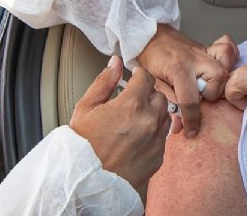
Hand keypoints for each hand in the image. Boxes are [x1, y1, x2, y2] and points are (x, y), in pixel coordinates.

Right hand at [70, 56, 169, 190]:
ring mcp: (156, 140)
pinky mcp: (159, 156)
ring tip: (133, 120)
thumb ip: (104, 82)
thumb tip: (115, 63)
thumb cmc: (83, 147)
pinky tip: (136, 137)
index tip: (133, 78)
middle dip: (146, 94)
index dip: (138, 75)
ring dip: (153, 112)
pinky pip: (162, 136)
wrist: (86, 183)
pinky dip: (153, 132)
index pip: (146, 78)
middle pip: (159, 95)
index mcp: (131, 105)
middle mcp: (148, 121)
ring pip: (164, 115)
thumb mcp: (86, 108)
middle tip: (131, 101)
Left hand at [137, 26, 237, 137]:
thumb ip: (167, 103)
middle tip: (200, 99)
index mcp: (177, 68)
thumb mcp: (153, 84)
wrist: (150, 37)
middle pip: (217, 78)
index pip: (190, 99)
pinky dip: (228, 59)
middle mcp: (194, 58)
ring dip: (220, 81)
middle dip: (211, 95)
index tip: (191, 131)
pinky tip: (221, 69)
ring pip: (225, 65)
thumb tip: (178, 126)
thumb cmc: (150, 61)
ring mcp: (203, 51)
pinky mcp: (208, 48)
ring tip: (209, 87)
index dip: (191, 120)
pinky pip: (227, 48)